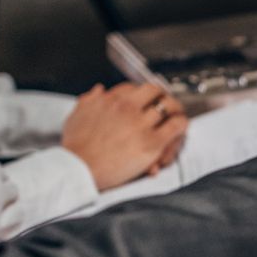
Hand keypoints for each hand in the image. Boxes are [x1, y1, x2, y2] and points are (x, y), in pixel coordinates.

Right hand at [61, 83, 188, 191]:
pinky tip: (180, 128)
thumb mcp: (77, 117)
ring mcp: (141, 123)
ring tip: (175, 115)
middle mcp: (126, 107)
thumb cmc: (76, 148)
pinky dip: (181, 125)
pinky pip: (175, 126)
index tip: (144, 100)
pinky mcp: (151, 142)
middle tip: (165, 104)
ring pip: (168, 106)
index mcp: (109, 100)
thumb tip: (98, 90)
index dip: (141, 94)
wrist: (79, 169)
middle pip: (154, 91)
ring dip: (174, 110)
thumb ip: (88, 101)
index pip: (133, 87)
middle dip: (161, 96)